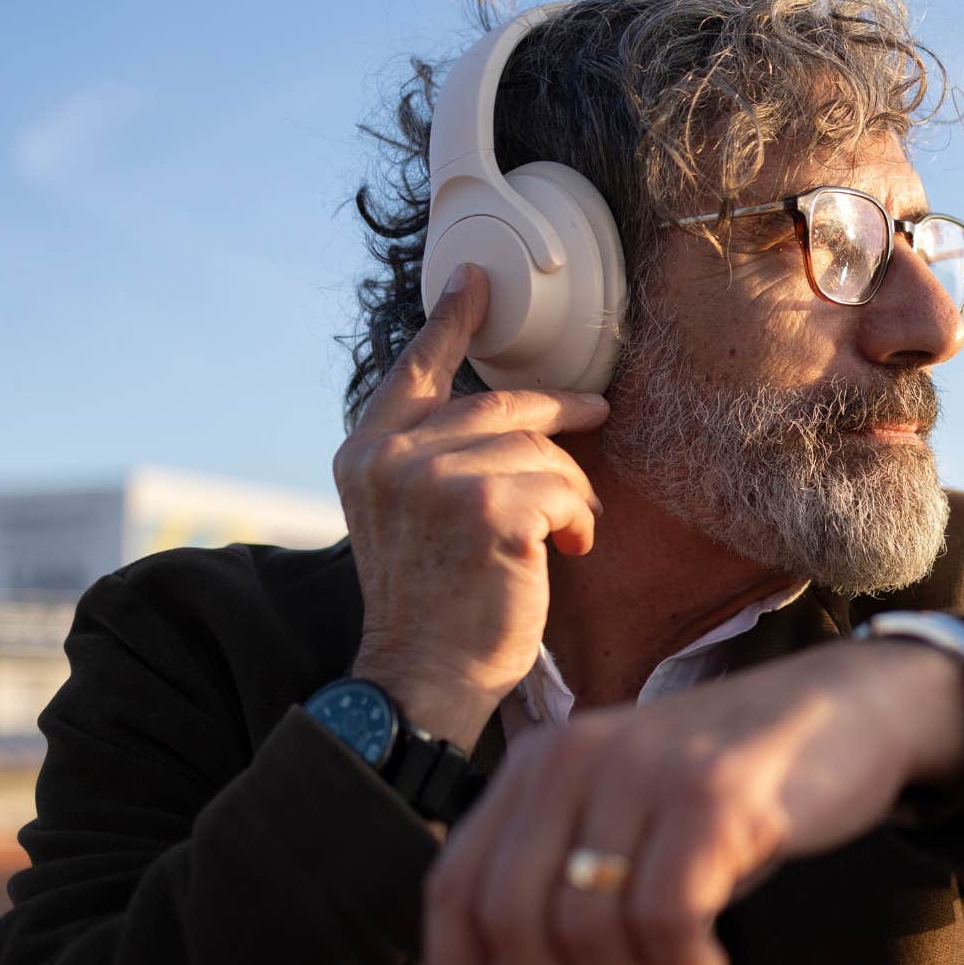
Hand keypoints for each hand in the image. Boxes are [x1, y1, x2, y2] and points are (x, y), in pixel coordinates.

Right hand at [331, 263, 611, 745]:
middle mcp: (391, 457)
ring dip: (570, 494)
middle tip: (599, 411)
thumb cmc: (432, 612)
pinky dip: (579, 520)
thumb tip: (504, 422)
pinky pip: (564, 489)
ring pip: (541, 451)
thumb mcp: (409, 523)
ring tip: (566, 537)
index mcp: (365, 455)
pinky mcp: (488, 507)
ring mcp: (437, 478)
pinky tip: (567, 551)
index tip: (476, 282)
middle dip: (560, 412)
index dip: (449, 324)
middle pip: (501, 406)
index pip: (413, 373)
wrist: (423, 683)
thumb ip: (430, 465)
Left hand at [421, 637, 963, 964]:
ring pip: (586, 931)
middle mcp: (575, 755)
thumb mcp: (631, 830)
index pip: (454, 887)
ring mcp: (644, 769)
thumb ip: (564, 899)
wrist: (849, 707)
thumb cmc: (735, 789)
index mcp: (538, 765)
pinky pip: (664, 920)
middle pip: (512, 921)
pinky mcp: (714, 792)